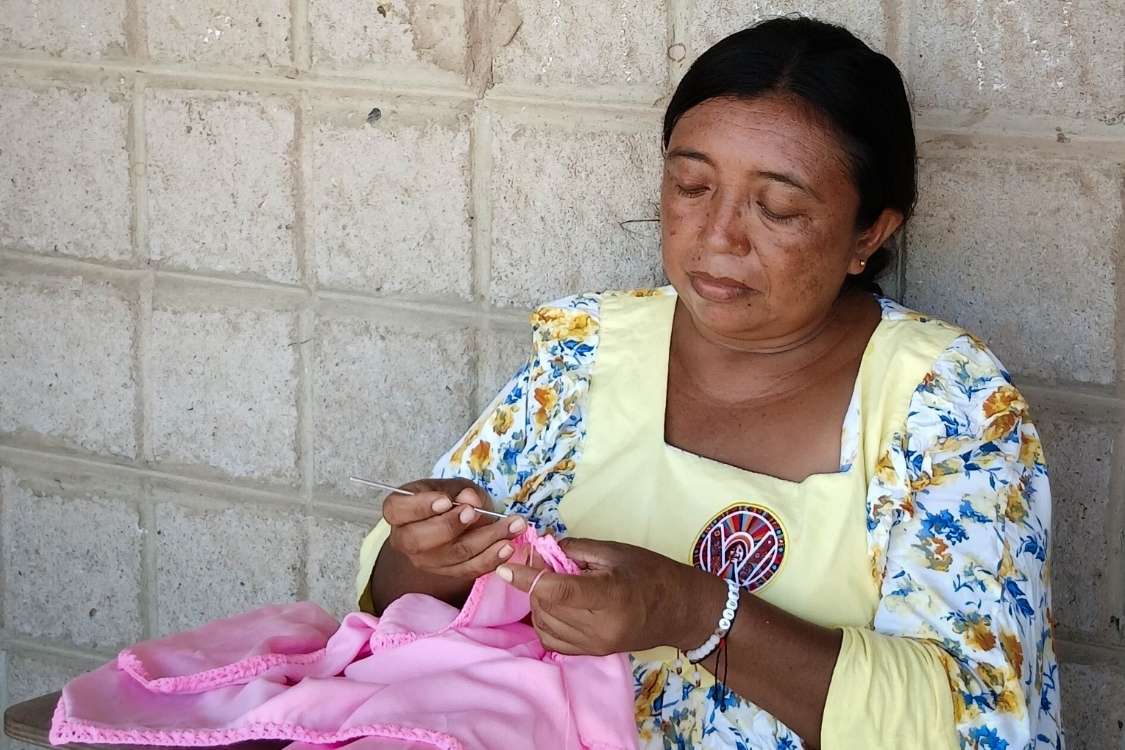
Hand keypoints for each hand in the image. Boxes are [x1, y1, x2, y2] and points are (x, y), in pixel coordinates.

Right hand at [383, 478, 526, 579]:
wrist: (461, 519)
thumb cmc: (453, 498)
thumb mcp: (455, 486)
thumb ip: (460, 491)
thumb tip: (470, 499)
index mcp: (399, 511)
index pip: (397, 510)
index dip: (419, 507)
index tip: (445, 501)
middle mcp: (405, 539)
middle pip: (419, 540)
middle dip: (450, 526)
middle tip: (475, 513)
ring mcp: (425, 561)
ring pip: (451, 556)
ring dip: (484, 540)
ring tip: (511, 526)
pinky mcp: (446, 574)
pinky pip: (468, 570)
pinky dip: (490, 559)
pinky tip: (507, 546)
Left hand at [497, 538, 725, 655]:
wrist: (681, 610)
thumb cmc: (652, 573)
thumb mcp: (615, 551)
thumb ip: (574, 550)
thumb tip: (541, 550)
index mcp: (610, 596)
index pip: (557, 590)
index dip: (527, 578)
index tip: (505, 566)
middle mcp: (600, 627)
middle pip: (546, 605)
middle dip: (534, 582)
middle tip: (540, 560)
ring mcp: (595, 645)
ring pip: (544, 623)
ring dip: (538, 600)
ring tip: (551, 580)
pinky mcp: (592, 654)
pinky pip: (553, 639)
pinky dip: (544, 619)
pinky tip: (553, 603)